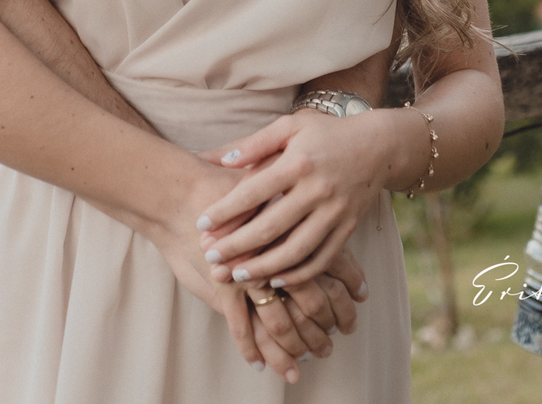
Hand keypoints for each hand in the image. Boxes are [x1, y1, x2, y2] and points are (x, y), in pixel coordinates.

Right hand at [147, 166, 336, 383]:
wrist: (181, 190)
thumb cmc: (227, 181)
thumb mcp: (270, 175)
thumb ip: (298, 195)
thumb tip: (325, 199)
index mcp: (300, 226)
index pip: (337, 265)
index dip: (351, 285)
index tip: (360, 299)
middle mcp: (281, 254)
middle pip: (315, 302)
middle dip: (325, 327)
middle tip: (330, 345)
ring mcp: (253, 274)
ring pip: (281, 323)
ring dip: (291, 346)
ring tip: (298, 365)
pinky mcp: (226, 288)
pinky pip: (242, 327)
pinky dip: (250, 348)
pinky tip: (256, 364)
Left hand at [195, 140, 369, 345]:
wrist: (378, 147)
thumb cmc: (326, 134)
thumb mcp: (290, 127)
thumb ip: (255, 143)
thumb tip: (221, 161)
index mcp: (298, 162)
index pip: (254, 191)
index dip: (225, 210)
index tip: (200, 225)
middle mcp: (317, 190)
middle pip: (271, 226)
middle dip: (237, 246)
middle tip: (210, 259)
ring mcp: (334, 212)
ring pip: (295, 250)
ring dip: (263, 268)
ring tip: (237, 276)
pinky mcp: (347, 229)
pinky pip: (321, 260)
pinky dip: (297, 275)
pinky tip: (275, 280)